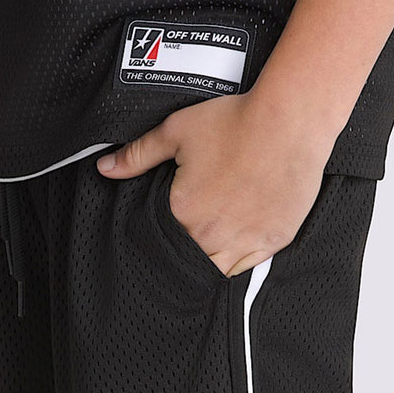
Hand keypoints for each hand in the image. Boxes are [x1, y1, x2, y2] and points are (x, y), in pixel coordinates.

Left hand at [96, 90, 335, 276]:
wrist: (288, 121)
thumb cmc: (235, 122)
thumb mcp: (175, 132)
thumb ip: (137, 155)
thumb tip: (105, 168)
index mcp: (183, 213)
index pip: (161, 240)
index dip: (160, 236)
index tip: (166, 228)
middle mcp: (211, 235)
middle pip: (188, 258)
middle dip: (183, 252)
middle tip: (187, 237)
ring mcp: (244, 242)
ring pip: (215, 271)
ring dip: (207, 264)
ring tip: (205, 249)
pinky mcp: (272, 241)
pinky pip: (246, 268)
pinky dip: (236, 265)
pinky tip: (231, 254)